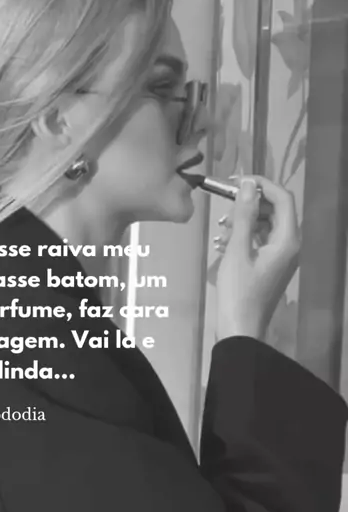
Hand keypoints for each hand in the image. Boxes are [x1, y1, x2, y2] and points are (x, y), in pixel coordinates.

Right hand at [214, 175, 299, 341]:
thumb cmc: (238, 291)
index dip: (262, 185)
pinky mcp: (271, 266)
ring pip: (266, 225)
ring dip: (245, 221)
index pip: (283, 199)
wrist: (240, 330)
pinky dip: (245, 236)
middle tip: (225, 204)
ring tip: (221, 229)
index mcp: (287, 240)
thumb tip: (247, 184)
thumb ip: (244, 215)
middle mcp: (290, 245)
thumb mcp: (238, 249)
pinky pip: (261, 241)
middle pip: (275, 210)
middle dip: (250, 204)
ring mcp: (282, 257)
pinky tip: (224, 243)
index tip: (237, 182)